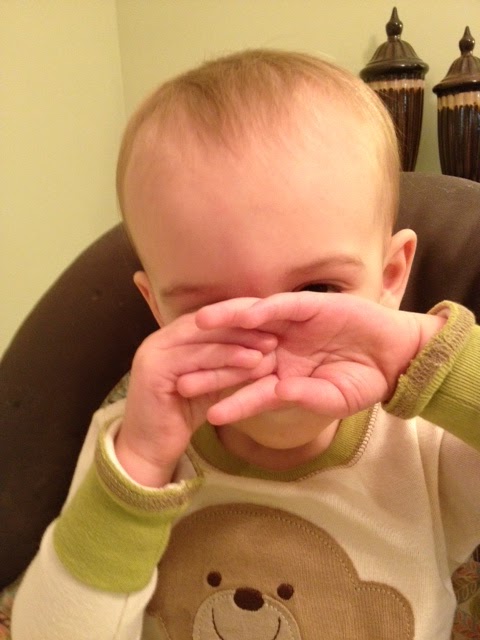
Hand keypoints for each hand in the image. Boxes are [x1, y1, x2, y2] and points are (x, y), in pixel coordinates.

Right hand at [115, 312, 275, 485]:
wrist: (148, 452)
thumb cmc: (180, 419)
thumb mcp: (206, 384)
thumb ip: (223, 364)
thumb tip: (258, 350)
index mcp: (168, 340)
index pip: (207, 320)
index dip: (238, 320)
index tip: (271, 324)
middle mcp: (157, 341)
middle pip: (205, 324)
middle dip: (241, 327)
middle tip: (275, 333)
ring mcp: (152, 354)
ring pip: (203, 340)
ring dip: (239, 342)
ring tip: (270, 346)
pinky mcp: (153, 371)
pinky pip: (197, 359)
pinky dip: (227, 359)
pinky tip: (252, 362)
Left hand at [194, 292, 444, 424]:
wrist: (394, 356)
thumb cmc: (364, 381)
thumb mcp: (335, 398)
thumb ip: (306, 397)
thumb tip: (279, 394)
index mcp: (283, 375)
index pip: (251, 388)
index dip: (232, 400)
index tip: (208, 415)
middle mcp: (280, 349)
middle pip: (239, 355)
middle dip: (212, 366)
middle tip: (181, 377)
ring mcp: (291, 326)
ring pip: (251, 323)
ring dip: (226, 324)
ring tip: (196, 328)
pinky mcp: (307, 305)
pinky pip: (281, 306)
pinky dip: (263, 309)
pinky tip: (243, 315)